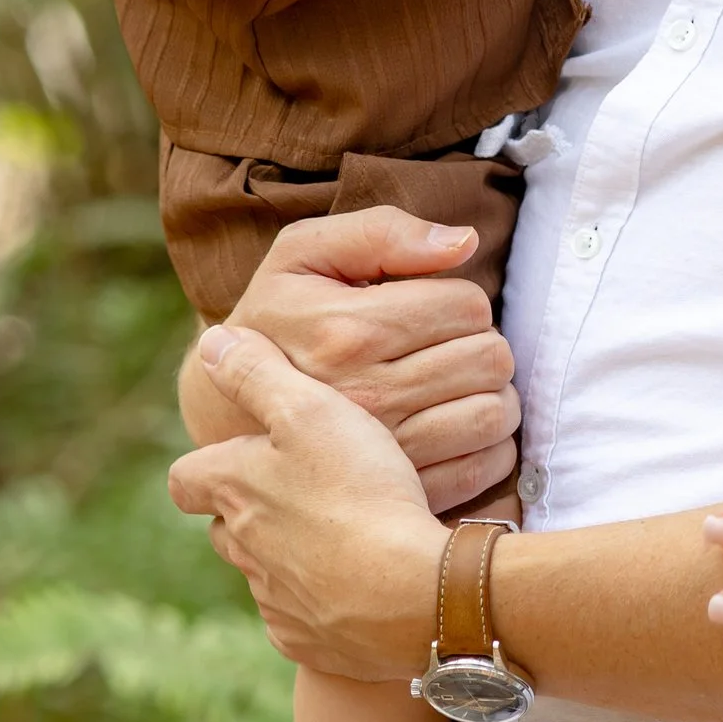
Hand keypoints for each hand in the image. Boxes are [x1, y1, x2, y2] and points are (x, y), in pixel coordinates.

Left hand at [169, 326, 446, 682]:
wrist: (415, 593)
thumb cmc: (362, 492)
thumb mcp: (311, 411)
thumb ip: (258, 373)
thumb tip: (210, 342)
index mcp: (235, 493)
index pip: (186, 479)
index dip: (207, 466)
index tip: (239, 457)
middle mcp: (244, 553)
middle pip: (227, 530)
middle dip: (255, 513)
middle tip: (305, 492)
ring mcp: (276, 604)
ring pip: (268, 575)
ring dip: (295, 556)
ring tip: (346, 537)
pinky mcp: (312, 644)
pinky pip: (306, 621)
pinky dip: (327, 603)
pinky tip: (367, 585)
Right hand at [207, 207, 519, 513]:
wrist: (227, 409)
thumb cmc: (275, 318)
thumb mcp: (302, 254)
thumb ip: (382, 233)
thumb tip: (465, 243)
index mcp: (348, 329)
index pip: (466, 305)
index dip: (462, 299)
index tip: (434, 308)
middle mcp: (368, 394)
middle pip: (489, 357)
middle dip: (481, 341)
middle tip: (450, 343)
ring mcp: (386, 450)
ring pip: (495, 411)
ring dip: (492, 390)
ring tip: (459, 380)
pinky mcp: (399, 489)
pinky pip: (485, 464)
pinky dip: (492, 443)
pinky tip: (460, 420)